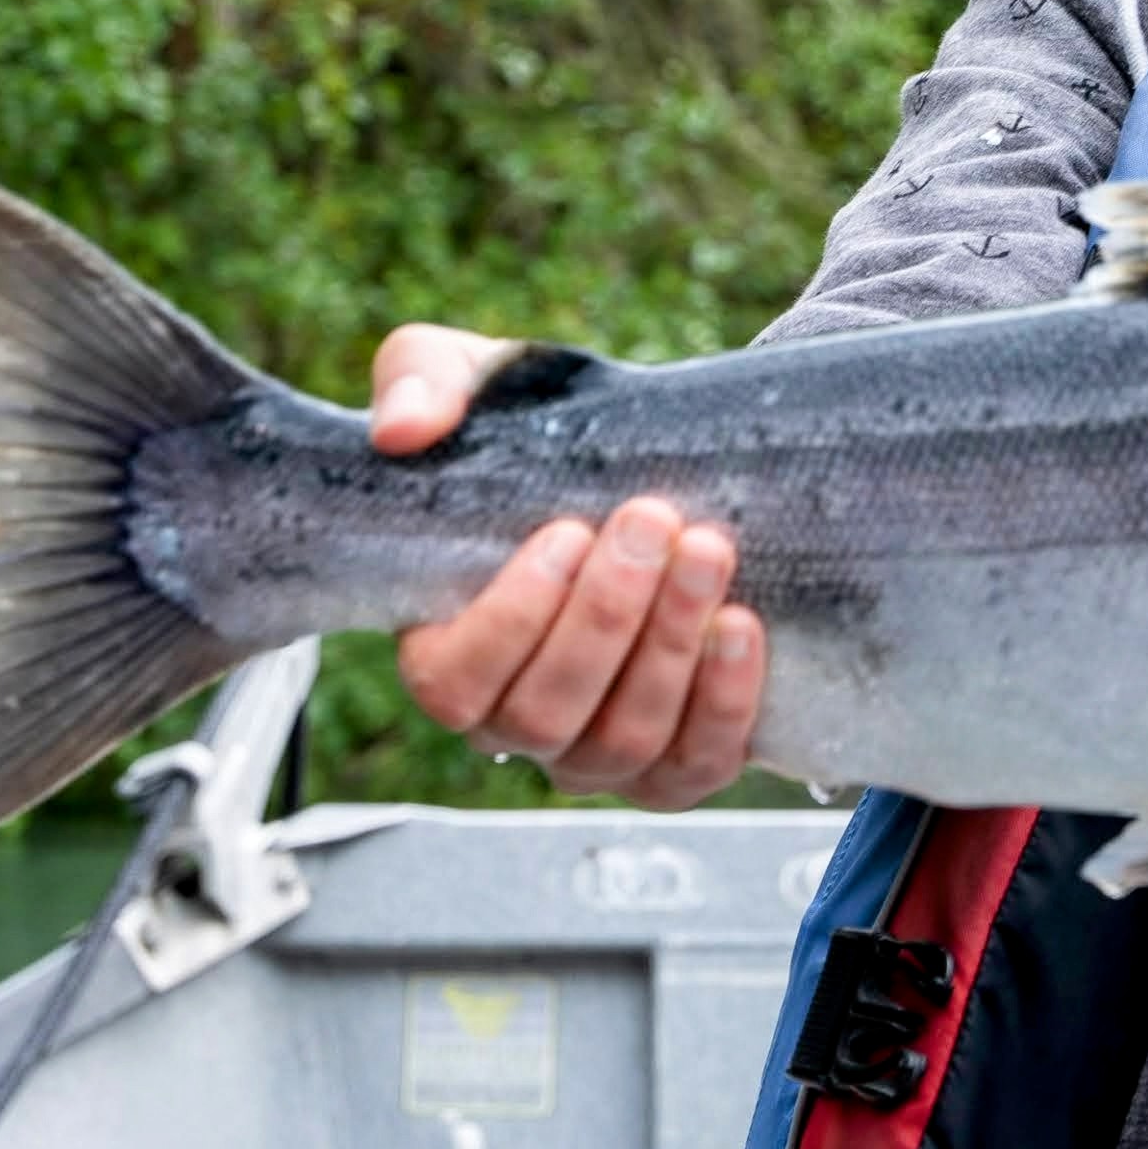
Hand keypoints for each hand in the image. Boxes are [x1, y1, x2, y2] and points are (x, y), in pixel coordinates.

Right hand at [373, 322, 766, 810]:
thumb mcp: (468, 381)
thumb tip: (406, 429)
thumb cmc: (531, 431)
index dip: (511, 619)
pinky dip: (722, 705)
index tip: (566, 533)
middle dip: (606, 616)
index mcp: (444, 651)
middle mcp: (513, 721)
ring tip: (706, 554)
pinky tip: (741, 626)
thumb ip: (417, 383)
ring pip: (622, 741)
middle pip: (546, 714)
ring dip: (669, 647)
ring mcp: (594, 752)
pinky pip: (693, 767)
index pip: (456, 681)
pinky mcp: (675, 765)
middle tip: (651, 519)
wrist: (643, 462)